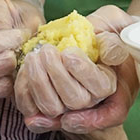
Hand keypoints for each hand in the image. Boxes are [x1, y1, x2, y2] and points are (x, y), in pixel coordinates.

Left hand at [15, 6, 139, 133]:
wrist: (86, 36)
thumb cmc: (104, 33)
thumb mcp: (116, 31)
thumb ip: (116, 43)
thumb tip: (110, 56)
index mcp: (113, 87)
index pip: (107, 103)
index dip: (93, 98)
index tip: (71, 66)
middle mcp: (92, 102)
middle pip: (76, 102)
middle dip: (58, 75)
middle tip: (47, 50)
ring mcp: (68, 105)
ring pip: (53, 108)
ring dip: (39, 83)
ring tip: (34, 57)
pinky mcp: (47, 101)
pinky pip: (33, 109)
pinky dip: (24, 94)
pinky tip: (24, 74)